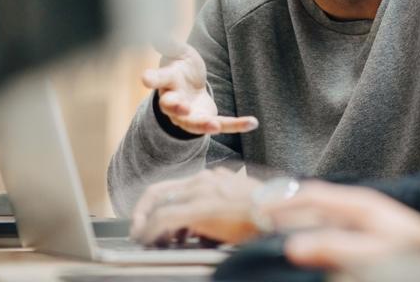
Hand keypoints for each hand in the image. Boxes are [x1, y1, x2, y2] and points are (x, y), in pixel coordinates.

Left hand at [130, 168, 262, 244]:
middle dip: (142, 212)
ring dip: (146, 224)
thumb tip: (203, 226)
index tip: (148, 219)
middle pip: (160, 191)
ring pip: (159, 204)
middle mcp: (204, 180)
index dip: (155, 203)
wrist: (283, 214)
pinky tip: (148, 241)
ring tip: (143, 239)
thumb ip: (218, 206)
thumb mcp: (239, 203)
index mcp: (212, 178)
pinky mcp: (201, 208)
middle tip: (136, 229)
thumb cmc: (268, 213)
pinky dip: (151, 230)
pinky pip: (164, 219)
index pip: (174, 187)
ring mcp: (202, 192)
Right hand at [144, 41, 257, 134]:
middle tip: (182, 107)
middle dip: (175, 107)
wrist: (190, 87)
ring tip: (214, 125)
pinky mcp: (206, 120)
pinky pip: (222, 124)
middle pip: (170, 106)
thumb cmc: (182, 67)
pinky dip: (237, 125)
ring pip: (192, 123)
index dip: (151, 78)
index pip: (158, 79)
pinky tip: (253, 122)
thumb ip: (171, 45)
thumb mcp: (179, 52)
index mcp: (167, 81)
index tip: (144, 78)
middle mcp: (174, 101)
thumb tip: (157, 34)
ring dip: (202, 125)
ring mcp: (188, 115)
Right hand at [263, 182, 419, 269]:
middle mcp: (363, 207)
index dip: (283, 203)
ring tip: (277, 227)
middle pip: (316, 201)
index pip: (312, 196)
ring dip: (302, 218)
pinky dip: (318, 230)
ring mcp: (369, 218)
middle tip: (258, 218)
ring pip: (326, 213)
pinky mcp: (374, 232)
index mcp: (360, 205)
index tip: (257, 211)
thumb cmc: (417, 257)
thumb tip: (293, 246)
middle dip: (288, 207)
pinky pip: (336, 225)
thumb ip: (334, 248)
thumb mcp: (374, 255)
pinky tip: (313, 242)